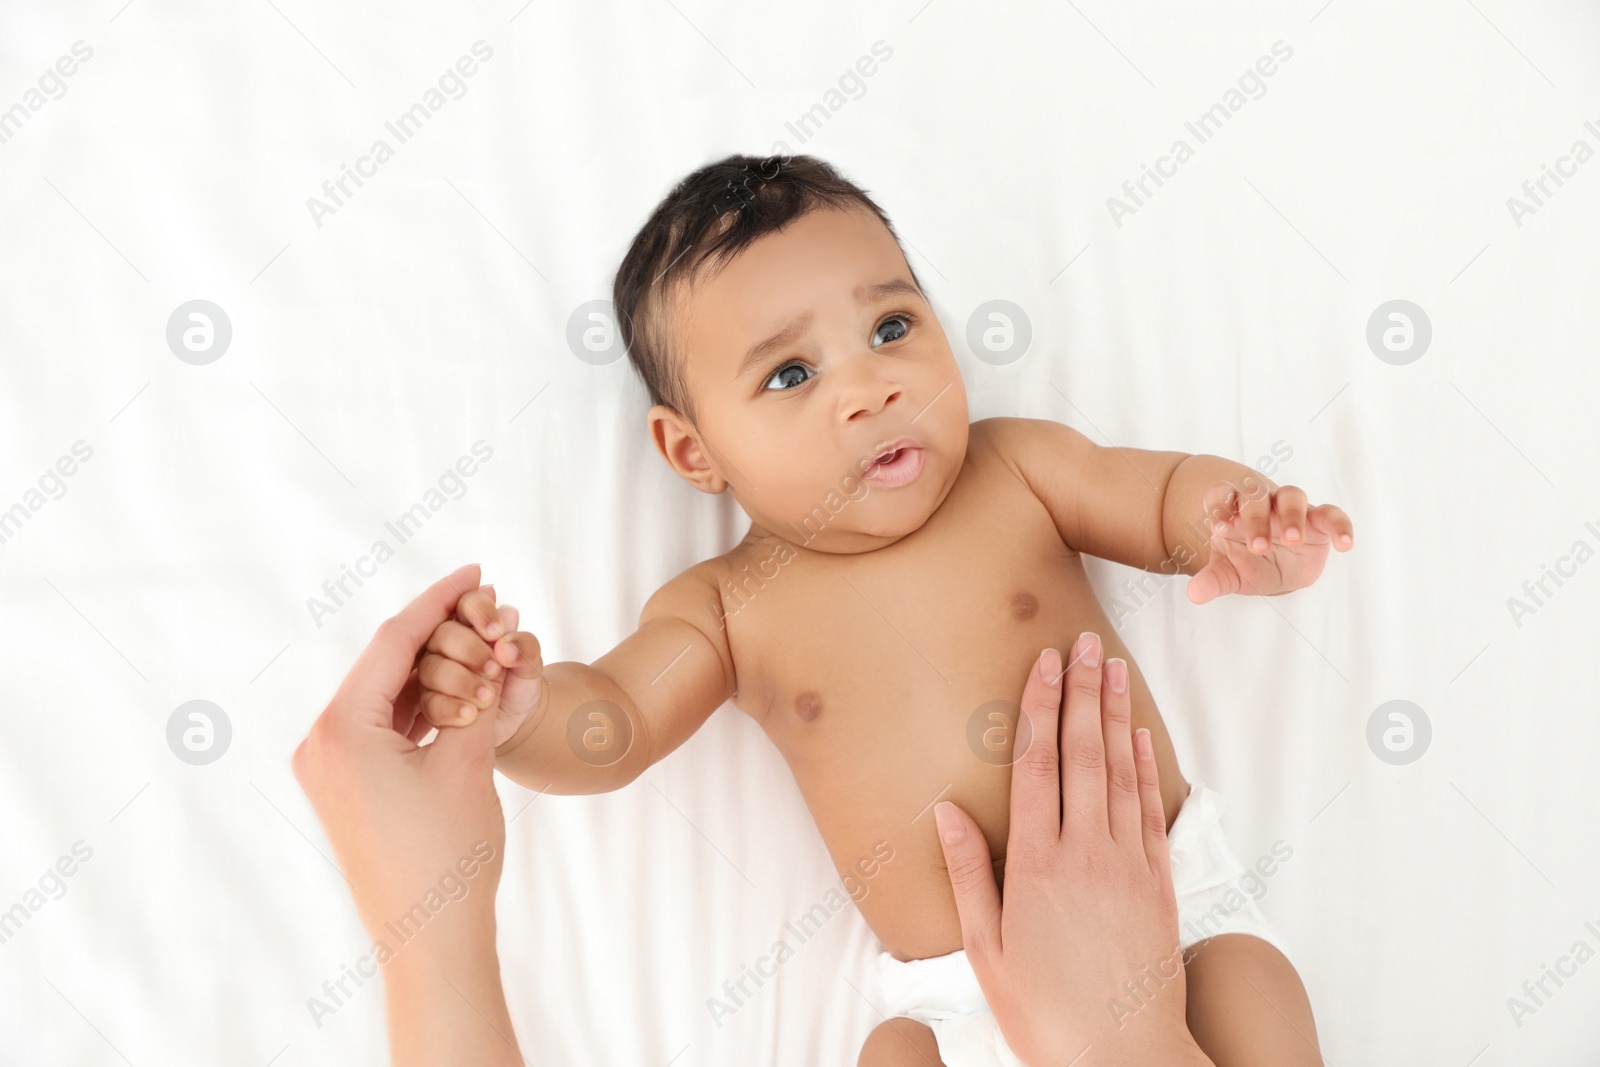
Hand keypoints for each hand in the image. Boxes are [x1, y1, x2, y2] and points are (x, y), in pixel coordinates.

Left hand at [293, 563, 522, 1065]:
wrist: (429, 937)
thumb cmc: (447, 853)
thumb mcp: (468, 759)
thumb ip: (476, 692)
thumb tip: (491, 647)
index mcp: (339, 729)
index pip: (393, 641)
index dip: (438, 600)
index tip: (473, 571)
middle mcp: (320, 743)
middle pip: (385, 663)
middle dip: (439, 632)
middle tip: (487, 605)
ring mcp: (328, 767)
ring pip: (386, 693)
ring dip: (433, 669)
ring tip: (483, 644)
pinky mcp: (345, 787)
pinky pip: (383, 725)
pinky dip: (421, 704)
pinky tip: (460, 687)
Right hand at [417, 585, 546, 746]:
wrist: (519, 717)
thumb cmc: (520, 679)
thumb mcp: (531, 662)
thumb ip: (523, 646)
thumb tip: (505, 642)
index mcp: (472, 623)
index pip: (467, 602)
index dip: (479, 612)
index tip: (497, 633)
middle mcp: (447, 643)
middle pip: (443, 634)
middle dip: (469, 651)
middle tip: (494, 669)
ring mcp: (434, 672)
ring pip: (432, 668)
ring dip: (460, 681)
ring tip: (488, 697)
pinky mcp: (429, 702)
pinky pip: (429, 702)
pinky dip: (450, 708)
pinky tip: (470, 714)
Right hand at [934, 634, 1211, 1066]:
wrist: (1123, 1055)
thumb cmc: (1043, 1012)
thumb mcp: (985, 950)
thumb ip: (967, 875)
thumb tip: (946, 811)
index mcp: (1035, 866)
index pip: (1036, 766)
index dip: (1039, 708)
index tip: (1044, 662)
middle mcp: (1085, 853)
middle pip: (1082, 754)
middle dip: (1081, 693)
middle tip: (1084, 643)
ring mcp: (1128, 865)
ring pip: (1120, 772)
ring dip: (1115, 715)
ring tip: (1114, 669)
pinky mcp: (1159, 883)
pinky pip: (1150, 810)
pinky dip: (1144, 767)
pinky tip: (1138, 736)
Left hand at [1187, 480, 1352, 603]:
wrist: (1273, 568)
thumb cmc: (1246, 563)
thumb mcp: (1228, 574)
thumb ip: (1212, 580)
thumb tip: (1194, 594)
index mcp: (1232, 511)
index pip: (1221, 494)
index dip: (1219, 505)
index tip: (1219, 528)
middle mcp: (1261, 504)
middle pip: (1256, 494)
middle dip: (1256, 518)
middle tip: (1258, 548)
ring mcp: (1290, 510)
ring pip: (1292, 495)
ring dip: (1292, 515)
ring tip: (1293, 540)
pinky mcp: (1318, 521)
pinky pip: (1331, 515)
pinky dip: (1340, 526)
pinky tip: (1344, 545)